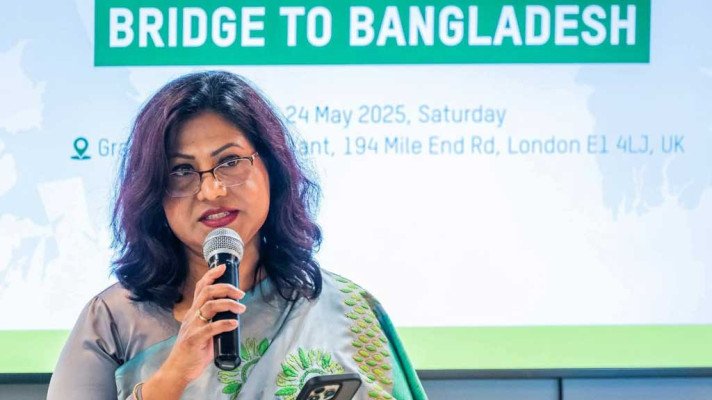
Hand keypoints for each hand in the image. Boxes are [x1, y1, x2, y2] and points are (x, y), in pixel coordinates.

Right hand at [143, 264, 245, 397]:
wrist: (178, 369)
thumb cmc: (193, 350)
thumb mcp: (203, 330)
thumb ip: (214, 321)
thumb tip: (233, 317)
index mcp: (194, 312)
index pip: (201, 287)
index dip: (211, 275)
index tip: (223, 267)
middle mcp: (192, 316)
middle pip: (207, 292)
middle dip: (226, 288)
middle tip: (241, 293)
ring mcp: (193, 327)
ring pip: (210, 306)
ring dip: (228, 304)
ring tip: (241, 308)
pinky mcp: (195, 340)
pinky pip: (211, 328)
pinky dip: (224, 324)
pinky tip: (234, 323)